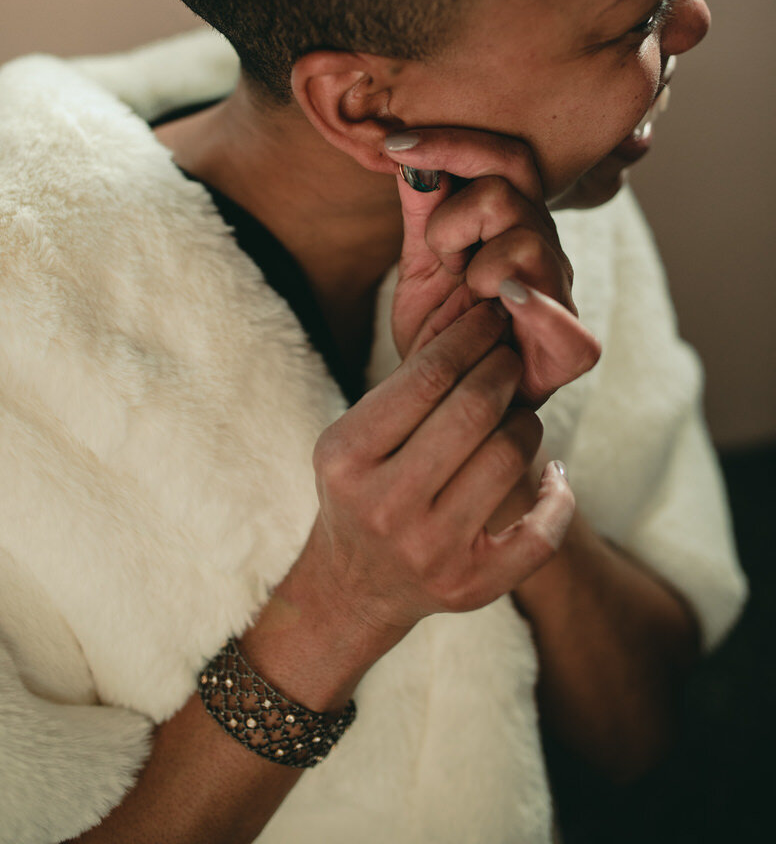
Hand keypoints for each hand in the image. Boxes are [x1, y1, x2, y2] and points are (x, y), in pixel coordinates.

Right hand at [305, 301, 574, 641]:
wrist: (354, 584)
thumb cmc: (362, 488)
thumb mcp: (355, 436)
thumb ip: (407, 389)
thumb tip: (481, 319)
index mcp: (347, 457)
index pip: (427, 377)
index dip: (470, 338)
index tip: (492, 319)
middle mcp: (384, 505)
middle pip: (473, 410)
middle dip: (502, 370)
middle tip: (511, 356)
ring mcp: (429, 550)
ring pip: (508, 457)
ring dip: (526, 422)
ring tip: (518, 413)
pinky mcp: (470, 587)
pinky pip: (540, 533)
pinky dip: (559, 496)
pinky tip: (555, 474)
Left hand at [386, 128, 601, 407]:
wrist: (448, 408)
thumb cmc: (441, 335)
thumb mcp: (419, 267)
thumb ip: (422, 209)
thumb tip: (407, 150)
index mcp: (512, 223)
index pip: (500, 156)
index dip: (449, 142)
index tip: (394, 144)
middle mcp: (543, 247)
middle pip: (507, 187)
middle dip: (452, 219)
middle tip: (442, 260)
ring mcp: (559, 293)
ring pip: (523, 238)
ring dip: (475, 269)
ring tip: (468, 300)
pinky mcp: (571, 346)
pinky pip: (558, 314)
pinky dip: (528, 306)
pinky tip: (498, 306)